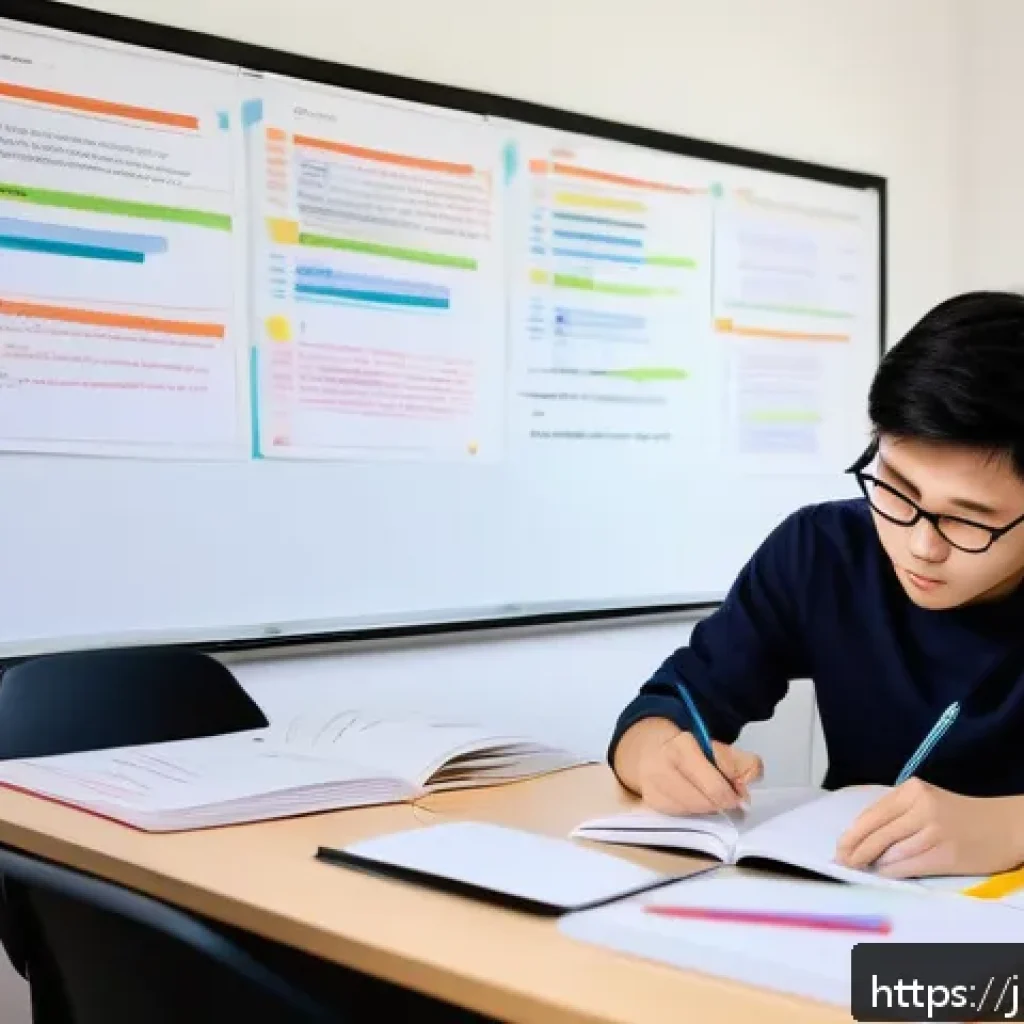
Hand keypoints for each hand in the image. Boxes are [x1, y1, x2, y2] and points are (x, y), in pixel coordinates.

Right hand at [633, 725, 762, 815]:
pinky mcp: (651, 802)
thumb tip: (746, 786)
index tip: (738, 793)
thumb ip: (738, 762)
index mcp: (682, 747)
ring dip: (707, 808)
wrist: (646, 746)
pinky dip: (693, 811)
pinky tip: (692, 799)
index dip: (733, 794)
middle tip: (727, 797)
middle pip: (705, 803)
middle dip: (721, 803)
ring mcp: (653, 787)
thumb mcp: (714, 746)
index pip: (715, 786)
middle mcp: (663, 768)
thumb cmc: (686, 747)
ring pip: (694, 812)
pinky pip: (682, 816)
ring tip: (707, 795)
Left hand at [835, 778, 1023, 877]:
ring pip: (890, 852)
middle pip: (876, 833)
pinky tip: (884, 874)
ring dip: (872, 864)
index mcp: (912, 790)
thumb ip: (896, 815)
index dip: (851, 835)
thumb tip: (860, 838)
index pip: (871, 815)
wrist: (1006, 826)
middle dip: (855, 851)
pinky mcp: (946, 853)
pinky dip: (892, 872)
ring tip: (862, 870)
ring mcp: (934, 830)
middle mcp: (921, 807)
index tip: (838, 848)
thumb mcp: (925, 802)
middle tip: (841, 863)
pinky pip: (908, 866)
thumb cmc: (961, 816)